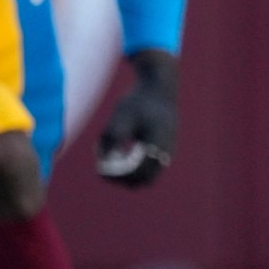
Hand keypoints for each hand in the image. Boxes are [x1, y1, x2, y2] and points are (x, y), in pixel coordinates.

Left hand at [97, 49, 176, 188]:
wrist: (159, 89)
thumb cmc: (138, 101)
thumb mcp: (121, 116)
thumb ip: (112, 138)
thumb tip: (103, 162)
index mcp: (157, 142)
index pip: (138, 172)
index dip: (118, 176)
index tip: (100, 169)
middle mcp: (166, 151)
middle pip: (144, 180)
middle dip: (122, 179)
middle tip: (103, 170)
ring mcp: (168, 153)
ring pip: (147, 177)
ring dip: (128, 174)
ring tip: (112, 156)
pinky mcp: (165, 151)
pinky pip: (149, 168)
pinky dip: (134, 167)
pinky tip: (121, 151)